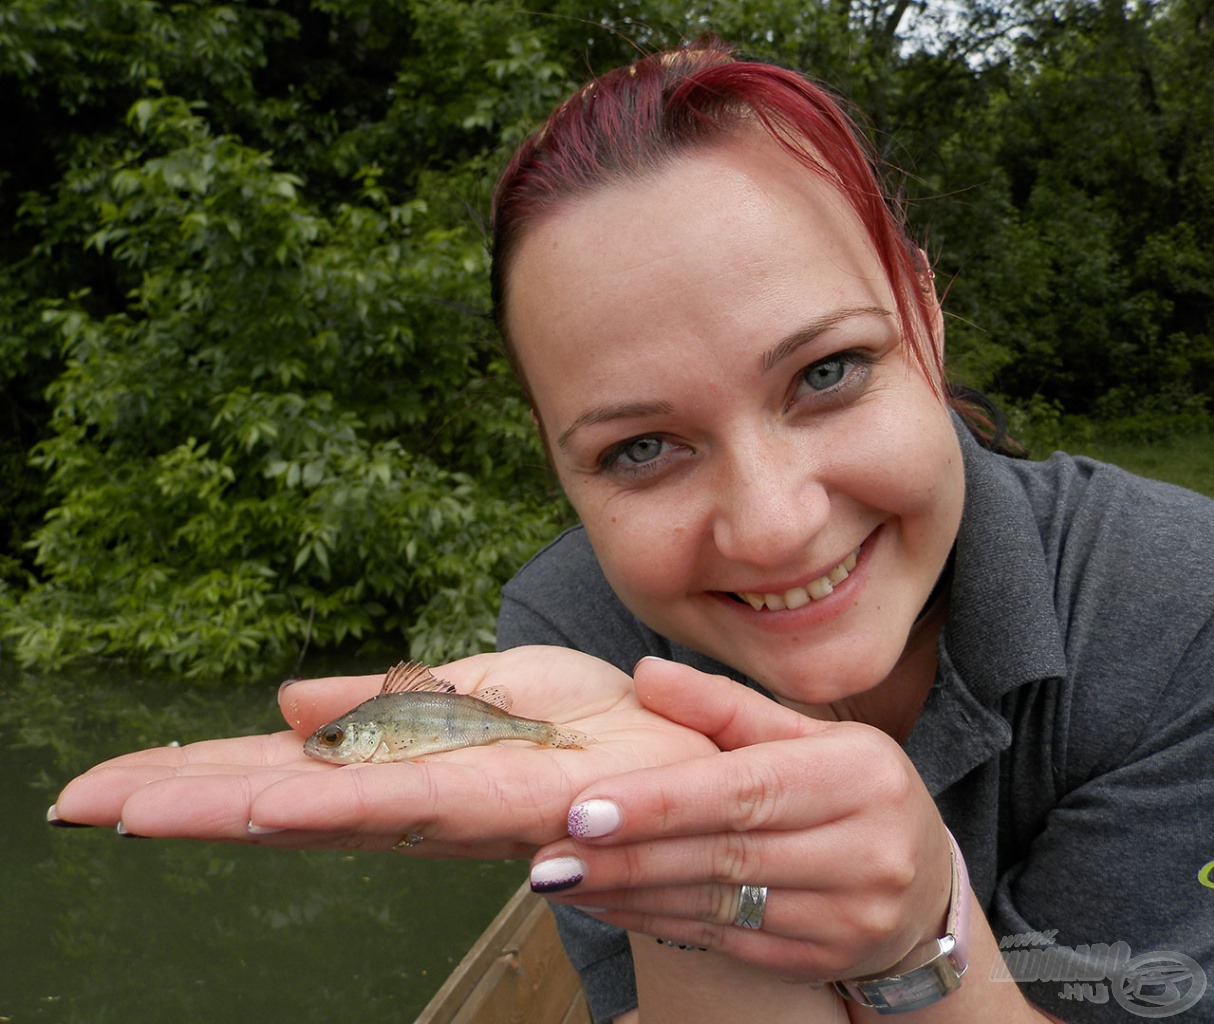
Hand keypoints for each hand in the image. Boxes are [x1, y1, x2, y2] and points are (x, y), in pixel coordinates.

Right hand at [51, 646, 716, 858]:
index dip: (196, 773)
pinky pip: (407, 799)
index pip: (280, 770)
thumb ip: (383, 699)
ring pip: (323, 808)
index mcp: (397, 766)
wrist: (680, 748)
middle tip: (82, 804)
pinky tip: (268, 802)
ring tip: (140, 806)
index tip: (109, 782)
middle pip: (279, 798)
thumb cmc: (580, 720)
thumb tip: (286, 699)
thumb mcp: (474, 687)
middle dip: (184, 800)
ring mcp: (450, 804)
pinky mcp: (505, 797)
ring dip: (229, 807)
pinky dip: (334, 803)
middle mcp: (410, 797)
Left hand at [530, 658, 953, 981]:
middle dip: (627, 856)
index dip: (661, 802)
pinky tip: (607, 903)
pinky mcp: (820, 958)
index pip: (745, 790)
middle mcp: (863, 850)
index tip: (584, 808)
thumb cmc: (851, 790)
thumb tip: (645, 675)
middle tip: (550, 854)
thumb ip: (725, 707)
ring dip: (629, 893)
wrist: (922, 889)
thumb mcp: (807, 734)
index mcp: (858, 776)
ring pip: (716, 905)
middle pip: (724, 854)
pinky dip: (656, 921)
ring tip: (561, 878)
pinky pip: (723, 939)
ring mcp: (847, 916)